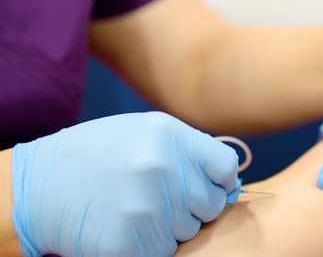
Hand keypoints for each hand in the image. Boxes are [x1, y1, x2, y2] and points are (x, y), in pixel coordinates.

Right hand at [11, 112, 239, 256]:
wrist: (40, 186)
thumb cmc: (98, 154)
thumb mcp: (144, 131)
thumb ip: (188, 149)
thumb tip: (229, 177)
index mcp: (169, 137)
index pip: (226, 167)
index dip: (220, 180)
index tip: (207, 184)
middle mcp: (162, 170)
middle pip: (211, 204)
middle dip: (194, 206)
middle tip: (161, 198)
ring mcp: (145, 209)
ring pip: (188, 231)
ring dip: (171, 227)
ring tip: (138, 209)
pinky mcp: (129, 243)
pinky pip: (163, 252)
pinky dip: (149, 246)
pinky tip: (126, 227)